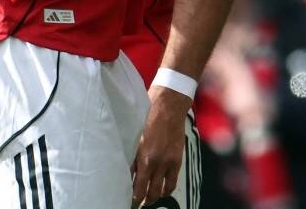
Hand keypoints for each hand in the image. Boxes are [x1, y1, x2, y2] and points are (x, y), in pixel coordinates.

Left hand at [131, 86, 192, 205]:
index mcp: (144, 157)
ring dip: (155, 197)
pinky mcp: (178, 159)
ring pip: (162, 191)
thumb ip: (132, 157)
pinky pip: (173, 181)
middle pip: (150, 193)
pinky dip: (167, 188)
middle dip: (142, 200)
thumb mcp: (134, 136)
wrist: (169, 105)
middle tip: (137, 201)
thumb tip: (127, 173)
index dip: (133, 197)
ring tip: (149, 198)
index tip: (128, 199)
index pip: (137, 187)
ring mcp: (169, 162)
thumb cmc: (147, 116)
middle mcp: (157, 163)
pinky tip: (161, 189)